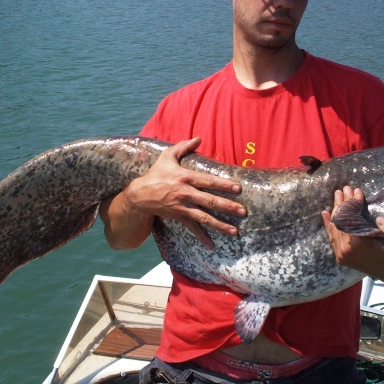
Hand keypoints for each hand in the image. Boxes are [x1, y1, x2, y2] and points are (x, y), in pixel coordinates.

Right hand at [104, 137, 245, 249]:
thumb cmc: (156, 173)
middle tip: (242, 211)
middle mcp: (186, 193)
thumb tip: (199, 138)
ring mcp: (183, 207)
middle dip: (227, 207)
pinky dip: (202, 237)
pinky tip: (212, 246)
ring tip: (234, 231)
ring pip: (204, 217)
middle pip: (210, 201)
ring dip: (220, 225)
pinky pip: (192, 228)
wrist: (141, 195)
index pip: (208, 181)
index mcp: (185, 177)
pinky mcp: (179, 217)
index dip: (223, 184)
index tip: (237, 188)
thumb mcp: (167, 156)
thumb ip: (183, 146)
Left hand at [322, 185, 383, 281]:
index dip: (351, 202)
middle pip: (340, 221)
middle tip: (346, 188)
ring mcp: (341, 254)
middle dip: (342, 203)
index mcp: (358, 244)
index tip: (355, 191)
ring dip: (336, 210)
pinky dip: (328, 224)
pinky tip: (326, 213)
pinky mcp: (340, 256)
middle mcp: (345, 250)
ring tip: (338, 194)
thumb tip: (380, 219)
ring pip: (334, 227)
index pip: (350, 218)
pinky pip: (331, 237)